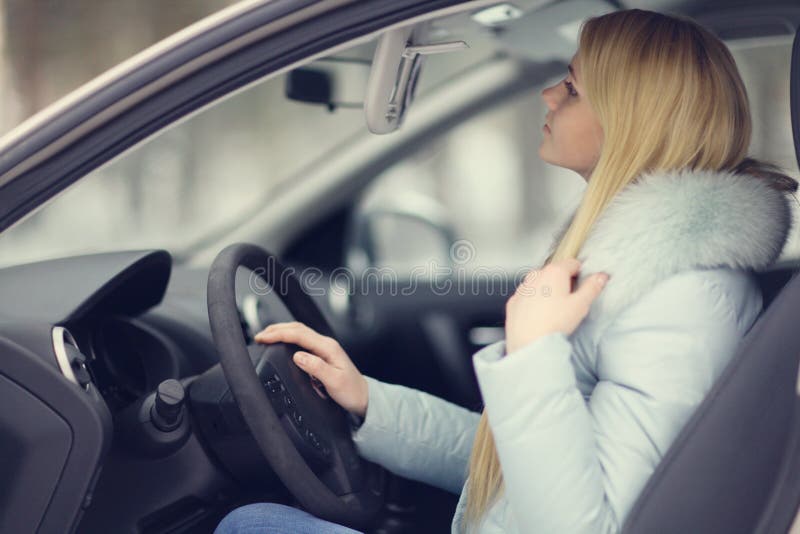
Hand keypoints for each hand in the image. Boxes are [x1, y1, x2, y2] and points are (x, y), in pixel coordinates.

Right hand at [254, 322, 368, 416]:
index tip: (264, 338)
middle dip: (277, 329)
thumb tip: (297, 356)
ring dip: (282, 332)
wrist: (363, 398)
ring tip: (266, 336)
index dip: (279, 334)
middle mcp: (326, 345)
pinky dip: (288, 339)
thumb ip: (316, 367)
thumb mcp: (334, 382)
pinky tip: (281, 343)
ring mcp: (324, 348)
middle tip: (259, 336)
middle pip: (297, 329)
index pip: (299, 335)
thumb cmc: (352, 391)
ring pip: (299, 333)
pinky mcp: (322, 355)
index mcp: (328, 347)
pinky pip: (302, 341)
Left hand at [505, 258, 607, 353]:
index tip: (582, 287)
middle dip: (563, 283)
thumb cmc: (555, 323)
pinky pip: (527, 297)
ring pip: (539, 284)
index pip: (572, 263)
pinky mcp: (513, 302)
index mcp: (554, 272)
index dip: (580, 274)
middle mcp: (535, 276)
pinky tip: (539, 316)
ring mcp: (522, 289)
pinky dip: (533, 302)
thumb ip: (592, 287)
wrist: (529, 343)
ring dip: (547, 292)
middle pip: (554, 273)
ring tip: (554, 311)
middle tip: (569, 303)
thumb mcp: (580, 305)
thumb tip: (601, 277)